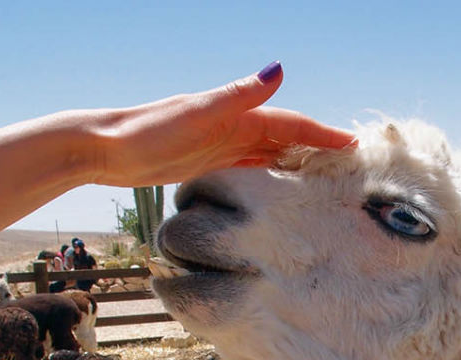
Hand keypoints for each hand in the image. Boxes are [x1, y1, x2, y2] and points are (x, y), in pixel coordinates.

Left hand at [84, 63, 356, 186]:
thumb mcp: (196, 113)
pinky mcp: (208, 164)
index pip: (292, 124)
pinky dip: (272, 173)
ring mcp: (222, 145)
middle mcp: (234, 127)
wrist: (105, 148)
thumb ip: (237, 95)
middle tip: (353, 167)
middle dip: (320, 147)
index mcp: (237, 114)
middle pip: (288, 137)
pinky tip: (283, 187)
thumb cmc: (147, 131)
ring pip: (272, 153)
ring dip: (300, 162)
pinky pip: (251, 168)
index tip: (355, 146)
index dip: (324, 133)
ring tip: (329, 180)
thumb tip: (279, 71)